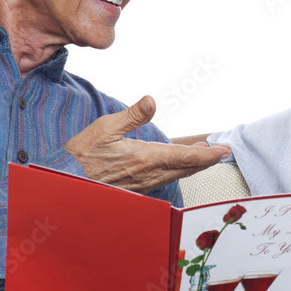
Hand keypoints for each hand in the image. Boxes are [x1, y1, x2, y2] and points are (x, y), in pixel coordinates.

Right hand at [64, 96, 229, 192]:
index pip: (185, 156)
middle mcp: (149, 175)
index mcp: (146, 158)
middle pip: (186, 168)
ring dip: (192, 165)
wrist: (66, 183)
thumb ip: (132, 115)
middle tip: (220, 152)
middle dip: (205, 160)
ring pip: (176, 175)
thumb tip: (152, 100)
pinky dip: (176, 171)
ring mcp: (143, 185)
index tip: (224, 151)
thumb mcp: (106, 127)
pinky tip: (175, 166)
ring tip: (202, 155)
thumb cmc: (82, 154)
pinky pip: (163, 180)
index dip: (208, 155)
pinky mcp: (136, 190)